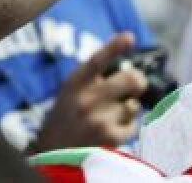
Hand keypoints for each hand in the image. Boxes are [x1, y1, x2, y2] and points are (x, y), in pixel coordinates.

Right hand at [34, 32, 147, 150]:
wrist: (53, 153)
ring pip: (134, 104)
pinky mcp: (110, 137)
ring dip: (129, 108)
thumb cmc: (67, 117)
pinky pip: (133, 125)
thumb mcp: (70, 92)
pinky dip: (127, 127)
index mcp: (75, 83)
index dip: (114, 47)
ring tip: (112, 115)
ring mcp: (99, 119)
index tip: (129, 37)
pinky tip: (111, 130)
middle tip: (136, 86)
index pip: (96, 61)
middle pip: (130, 79)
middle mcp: (86, 99)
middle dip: (137, 82)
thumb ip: (92, 80)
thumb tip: (130, 72)